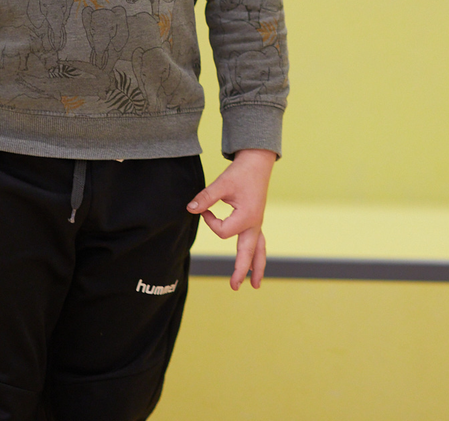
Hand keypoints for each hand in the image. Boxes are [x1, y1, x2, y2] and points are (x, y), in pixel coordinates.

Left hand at [187, 148, 275, 289]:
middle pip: (249, 252)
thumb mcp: (222, 183)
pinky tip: (256, 262)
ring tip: (255, 284)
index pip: (222, 231)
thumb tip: (190, 209)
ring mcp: (257, 222)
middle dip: (242, 270)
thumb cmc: (241, 173)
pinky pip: (259, 241)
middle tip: (234, 287)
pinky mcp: (256, 219)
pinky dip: (257, 253)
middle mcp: (254, 223)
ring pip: (259, 249)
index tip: (205, 209)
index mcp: (247, 217)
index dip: (210, 222)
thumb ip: (206, 197)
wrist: (258, 161)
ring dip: (256, 266)